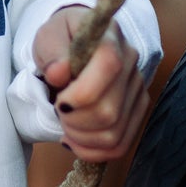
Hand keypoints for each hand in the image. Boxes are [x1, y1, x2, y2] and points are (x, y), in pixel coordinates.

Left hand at [32, 5, 151, 162]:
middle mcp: (131, 63)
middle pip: (109, 110)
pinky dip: (92, 151)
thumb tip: (59, 72)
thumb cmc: (61, 40)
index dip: (82, 92)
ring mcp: (137, 89)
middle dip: (74, 120)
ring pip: (114, 133)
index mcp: (110, 37)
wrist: (75, 47)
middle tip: (58, 111)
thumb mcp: (48, 35)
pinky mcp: (137, 110)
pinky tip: (74, 140)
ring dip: (81, 138)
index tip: (60, 100)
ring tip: (66, 125)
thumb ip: (51, 49)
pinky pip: (120, 145)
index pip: (109, 66)